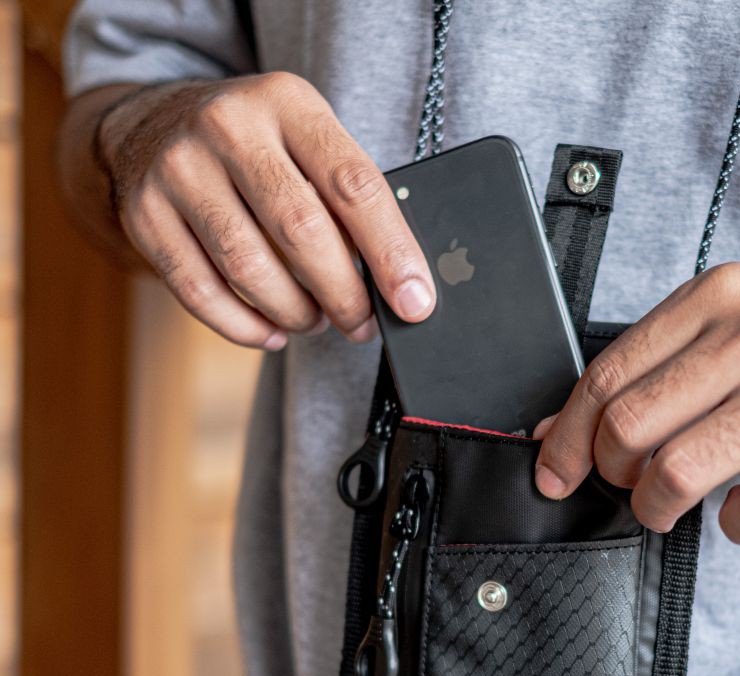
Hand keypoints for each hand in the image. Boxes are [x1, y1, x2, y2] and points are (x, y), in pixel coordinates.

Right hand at [97, 73, 434, 348]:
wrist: (152, 124)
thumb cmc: (256, 146)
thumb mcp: (306, 140)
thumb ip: (348, 197)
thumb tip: (401, 281)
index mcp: (288, 102)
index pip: (354, 185)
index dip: (391, 252)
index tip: (414, 301)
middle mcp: (228, 126)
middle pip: (302, 232)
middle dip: (344, 295)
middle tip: (363, 324)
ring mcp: (180, 169)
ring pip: (250, 269)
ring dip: (296, 313)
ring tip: (317, 321)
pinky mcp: (145, 214)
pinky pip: (201, 292)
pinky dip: (246, 326)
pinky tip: (273, 330)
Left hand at [533, 263, 739, 544]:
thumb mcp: (735, 321)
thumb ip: (653, 365)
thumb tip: (563, 428)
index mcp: (718, 296)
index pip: (607, 374)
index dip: (567, 436)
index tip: (555, 471)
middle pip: (630, 426)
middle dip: (610, 473)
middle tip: (627, 483)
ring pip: (679, 473)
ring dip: (656, 507)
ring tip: (668, 505)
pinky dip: (737, 527)